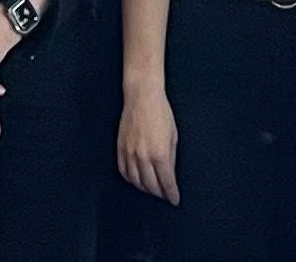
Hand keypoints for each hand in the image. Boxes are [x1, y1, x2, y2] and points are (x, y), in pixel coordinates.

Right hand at [117, 85, 179, 203]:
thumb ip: (171, 158)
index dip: (171, 193)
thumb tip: (170, 175)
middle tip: (164, 195)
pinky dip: (131, 179)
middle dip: (159, 193)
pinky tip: (137, 180)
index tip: (175, 199)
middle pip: (151, 185)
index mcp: (160, 153)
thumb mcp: (173, 136)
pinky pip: (124, 171)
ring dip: (145, 188)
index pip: (166, 182)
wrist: (142, 97)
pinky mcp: (120, 148)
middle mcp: (143, 156)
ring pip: (136, 181)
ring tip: (152, 189)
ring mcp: (130, 153)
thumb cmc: (161, 113)